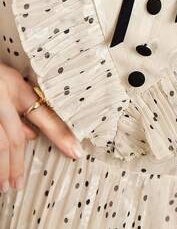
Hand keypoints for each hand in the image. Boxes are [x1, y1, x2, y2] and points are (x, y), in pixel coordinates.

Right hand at [0, 62, 84, 192]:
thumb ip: (23, 108)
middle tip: (19, 184)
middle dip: (18, 164)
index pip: (42, 114)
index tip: (75, 151)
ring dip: (3, 168)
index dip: (59, 134)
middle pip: (13, 139)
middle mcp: (2, 99)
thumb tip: (32, 137)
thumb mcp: (11, 85)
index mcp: (15, 87)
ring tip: (5, 186)